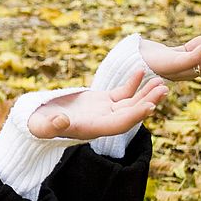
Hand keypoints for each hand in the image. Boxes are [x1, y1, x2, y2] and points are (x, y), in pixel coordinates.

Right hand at [28, 70, 167, 139]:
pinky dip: (131, 84)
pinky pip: (121, 93)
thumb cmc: (38, 125)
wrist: (37, 121)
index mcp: (93, 129)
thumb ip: (52, 125)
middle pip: (131, 113)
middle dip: (147, 102)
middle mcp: (103, 122)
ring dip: (145, 93)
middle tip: (164, 90)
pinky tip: (140, 70)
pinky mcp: (101, 101)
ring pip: (129, 103)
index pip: (119, 124)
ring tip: (162, 82)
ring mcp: (103, 111)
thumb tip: (62, 121)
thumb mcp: (41, 126)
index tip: (150, 107)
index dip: (134, 116)